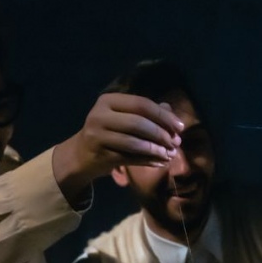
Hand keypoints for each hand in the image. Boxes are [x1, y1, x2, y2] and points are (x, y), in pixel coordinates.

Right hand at [66, 93, 186, 180]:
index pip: (141, 104)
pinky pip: (129, 159)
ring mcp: (98, 136)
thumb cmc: (108, 132)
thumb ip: (146, 113)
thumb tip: (172, 113)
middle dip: (161, 134)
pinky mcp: (100, 155)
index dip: (163, 115)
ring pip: (134, 143)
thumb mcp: (123, 117)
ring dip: (156, 150)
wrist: (81, 154)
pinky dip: (148, 161)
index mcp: (108, 100)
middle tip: (176, 143)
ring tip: (170, 154)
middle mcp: (100, 115)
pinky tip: (160, 162)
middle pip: (138, 123)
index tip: (180, 127)